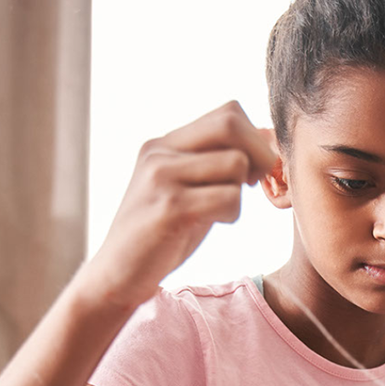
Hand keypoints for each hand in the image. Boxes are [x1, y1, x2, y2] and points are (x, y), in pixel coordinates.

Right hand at [81, 101, 278, 308]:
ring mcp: (162, 177)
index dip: (253, 138)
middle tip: (251, 185)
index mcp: (165, 143)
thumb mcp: (186, 190)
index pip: (227, 111)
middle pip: (231, 123)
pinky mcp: (170, 207)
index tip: (249, 171)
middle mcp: (160, 152)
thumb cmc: (160, 235)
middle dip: (258, 154)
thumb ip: (215, 164)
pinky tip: (213, 223)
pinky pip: (228, 198)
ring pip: (235, 163)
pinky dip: (232, 214)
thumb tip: (266, 138)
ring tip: (220, 212)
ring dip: (240, 193)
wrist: (117, 274)